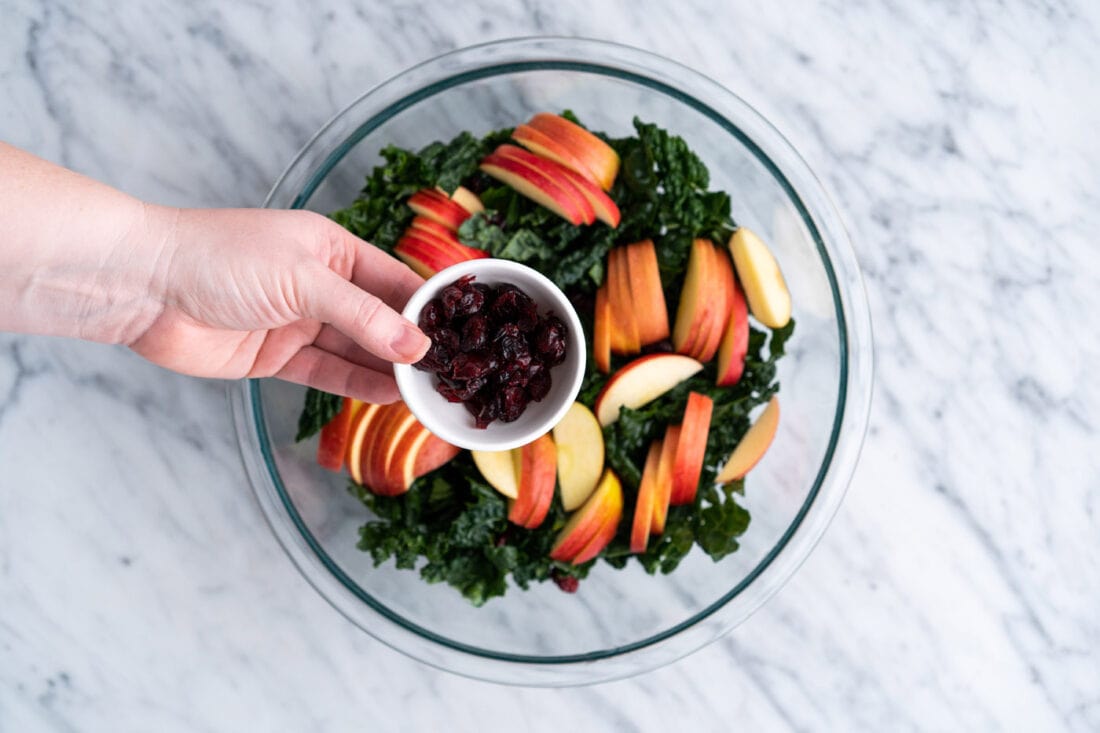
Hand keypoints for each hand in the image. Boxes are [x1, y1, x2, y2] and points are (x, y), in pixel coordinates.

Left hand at [130, 207, 429, 402]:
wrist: (143, 287)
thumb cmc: (218, 258)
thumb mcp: (302, 279)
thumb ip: (362, 316)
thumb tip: (415, 347)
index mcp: (332, 249)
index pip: (395, 280)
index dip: (429, 307)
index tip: (466, 333)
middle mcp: (320, 285)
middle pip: (380, 320)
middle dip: (413, 346)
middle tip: (451, 372)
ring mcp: (298, 322)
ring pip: (357, 352)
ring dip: (389, 371)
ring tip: (428, 392)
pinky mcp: (276, 357)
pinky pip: (327, 374)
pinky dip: (356, 386)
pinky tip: (387, 396)